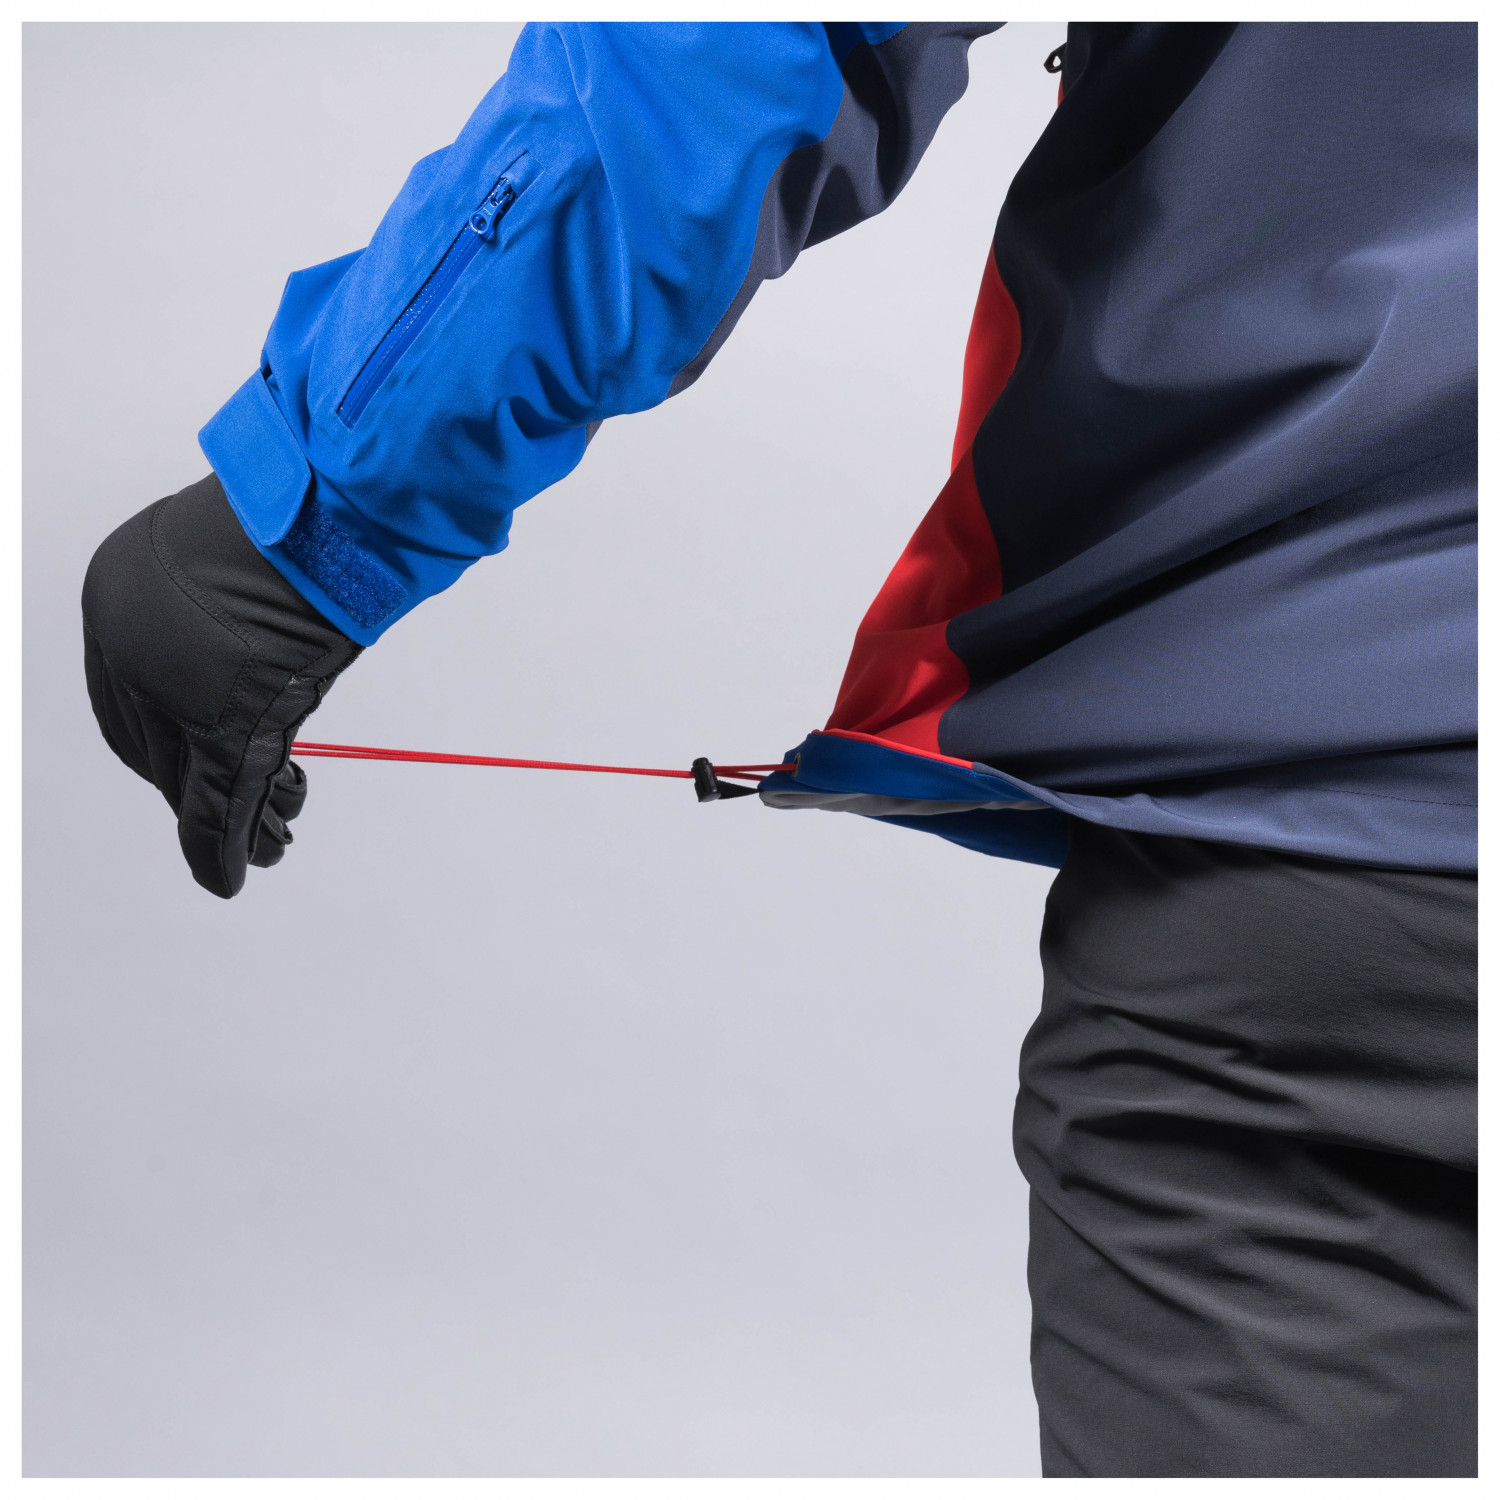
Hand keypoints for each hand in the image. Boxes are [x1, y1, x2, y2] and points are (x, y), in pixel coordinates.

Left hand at [81, 473, 360, 897]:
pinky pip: (216, 806)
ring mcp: (172, 690)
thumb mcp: (234, 559)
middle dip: (201, 786)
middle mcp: (128, 649)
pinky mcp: (224, 729)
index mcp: (116, 598)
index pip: (129, 698)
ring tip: (272, 840)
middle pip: (160, 745)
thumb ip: (225, 608)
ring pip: (192, 779)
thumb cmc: (290, 521)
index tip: (200, 770)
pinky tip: (237, 872)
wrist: (312, 519)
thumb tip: (253, 643)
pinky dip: (225, 846)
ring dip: (234, 819)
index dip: (170, 742)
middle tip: (251, 812)